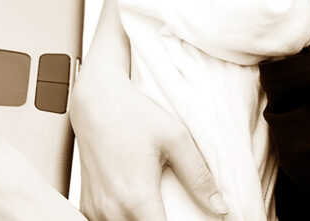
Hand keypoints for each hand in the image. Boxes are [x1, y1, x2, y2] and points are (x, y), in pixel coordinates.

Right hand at [70, 70, 227, 220]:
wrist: (95, 100)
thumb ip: (199, 177)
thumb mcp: (175, 138)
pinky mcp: (88, 204)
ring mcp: (97, 208)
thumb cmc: (133, 114)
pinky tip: (137, 207)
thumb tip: (220, 208)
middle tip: (177, 211)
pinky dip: (125, 220)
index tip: (195, 220)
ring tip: (158, 208)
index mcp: (137, 197)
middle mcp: (112, 208)